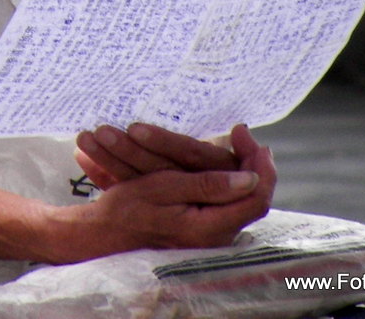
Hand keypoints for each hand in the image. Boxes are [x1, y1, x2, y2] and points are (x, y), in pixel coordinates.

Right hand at [74, 127, 275, 252]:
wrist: (105, 232)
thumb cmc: (130, 208)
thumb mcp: (165, 189)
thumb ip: (208, 186)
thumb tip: (250, 179)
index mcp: (211, 227)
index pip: (255, 199)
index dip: (259, 166)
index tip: (245, 134)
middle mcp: (217, 233)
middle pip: (252, 196)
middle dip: (249, 160)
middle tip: (242, 131)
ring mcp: (210, 231)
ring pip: (240, 196)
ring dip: (240, 164)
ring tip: (238, 139)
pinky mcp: (200, 223)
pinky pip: (224, 198)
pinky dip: (226, 175)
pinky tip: (224, 157)